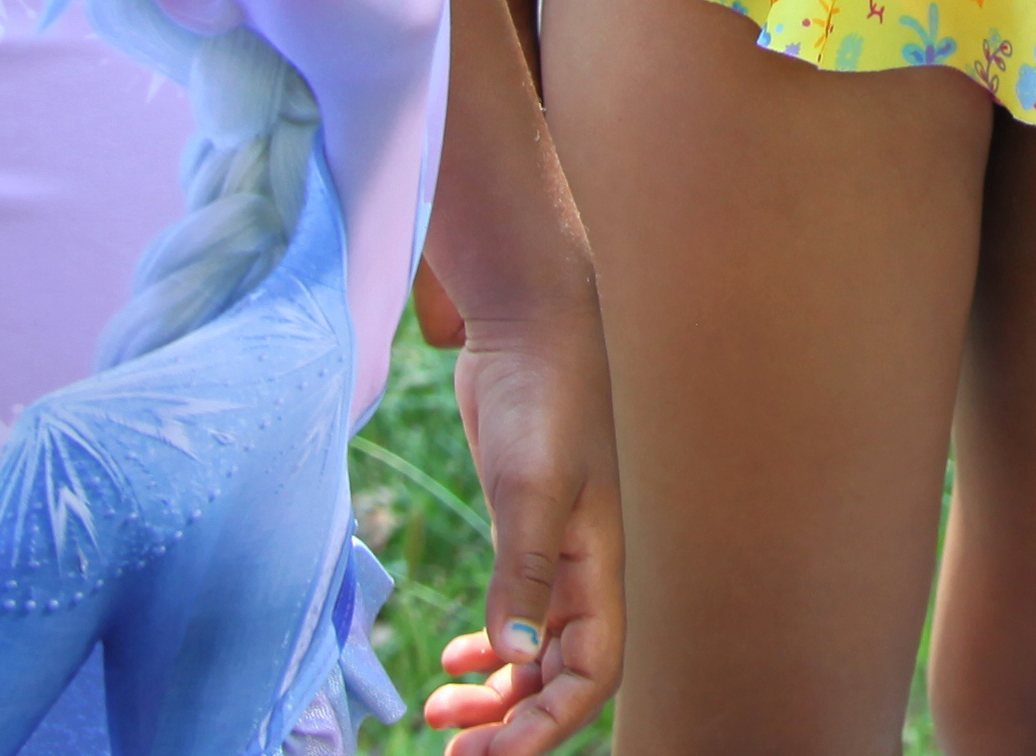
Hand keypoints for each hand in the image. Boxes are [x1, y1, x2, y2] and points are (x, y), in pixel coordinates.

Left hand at [419, 303, 620, 750]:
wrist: (529, 324)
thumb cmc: (541, 397)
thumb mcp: (529, 486)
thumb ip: (522, 571)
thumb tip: (511, 657)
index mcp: (597, 565)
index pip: (592, 673)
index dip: (548, 724)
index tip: (489, 755)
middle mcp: (581, 568)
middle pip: (561, 676)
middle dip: (514, 724)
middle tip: (453, 754)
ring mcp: (552, 549)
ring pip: (533, 652)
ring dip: (494, 695)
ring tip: (438, 717)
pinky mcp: (519, 528)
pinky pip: (512, 614)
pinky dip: (486, 649)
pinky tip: (451, 660)